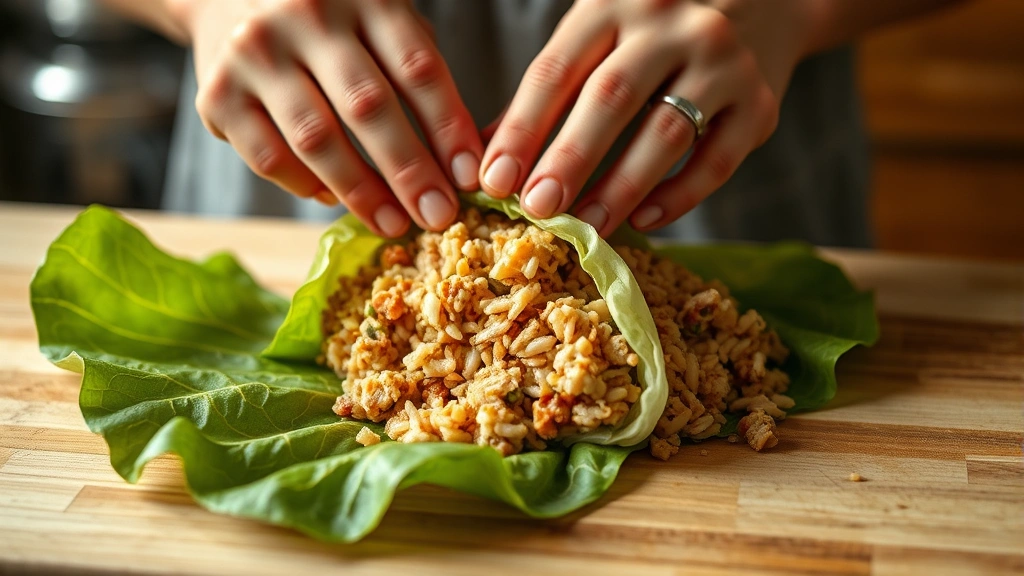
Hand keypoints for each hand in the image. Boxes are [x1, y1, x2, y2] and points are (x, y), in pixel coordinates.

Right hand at [171, 0, 482, 235]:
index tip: (472, 178)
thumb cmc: (329, 21)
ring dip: (361, 192)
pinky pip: (270, 158)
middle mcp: (305, 16)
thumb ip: (415, 70)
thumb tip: (458, 163)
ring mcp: (255, 53)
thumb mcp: (378, 20)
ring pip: (316, 139)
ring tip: (394, 223)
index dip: (449, 128)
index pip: (417, 68)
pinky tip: (335, 200)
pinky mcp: (218, 95)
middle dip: (410, 171)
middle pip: (368, 106)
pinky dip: (307, 186)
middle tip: (439, 216)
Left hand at [479, 0, 811, 234]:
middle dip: (569, 158)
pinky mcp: (760, 103)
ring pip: (666, 132)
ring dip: (621, 186)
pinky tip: (644, 220)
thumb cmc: (655, 31)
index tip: (493, 179)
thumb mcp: (599, 36)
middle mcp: (671, 25)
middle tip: (536, 209)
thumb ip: (549, 90)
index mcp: (614, 3)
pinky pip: (718, 160)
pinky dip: (680, 195)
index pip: (558, 69)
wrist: (765, 3)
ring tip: (587, 227)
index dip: (523, 128)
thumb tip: (485, 156)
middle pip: (611, 98)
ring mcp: (722, 62)